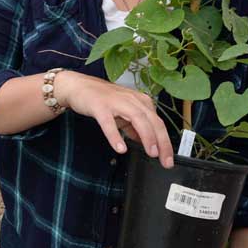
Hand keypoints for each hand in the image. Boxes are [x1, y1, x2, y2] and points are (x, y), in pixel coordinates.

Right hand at [55, 72, 173, 167]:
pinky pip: (109, 123)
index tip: (168, 159)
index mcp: (140, 102)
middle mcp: (132, 100)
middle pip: (153, 121)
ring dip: (147, 136)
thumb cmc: (103, 100)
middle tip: (165, 160)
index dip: (165, 142)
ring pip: (137, 119)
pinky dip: (116, 136)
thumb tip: (145, 142)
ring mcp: (116, 102)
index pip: (158, 123)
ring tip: (151, 153)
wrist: (79, 87)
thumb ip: (134, 127)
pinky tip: (120, 148)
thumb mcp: (123, 113)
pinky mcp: (100, 107)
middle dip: (162, 142)